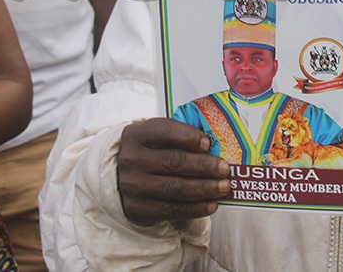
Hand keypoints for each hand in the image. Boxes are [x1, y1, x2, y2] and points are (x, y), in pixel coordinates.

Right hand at [116, 117, 230, 225]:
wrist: (118, 179)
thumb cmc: (147, 153)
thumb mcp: (155, 138)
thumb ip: (178, 137)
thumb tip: (214, 146)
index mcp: (137, 135)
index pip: (164, 131)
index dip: (188, 137)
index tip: (207, 143)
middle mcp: (131, 159)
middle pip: (173, 162)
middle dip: (203, 166)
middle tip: (224, 169)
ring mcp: (132, 186)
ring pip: (174, 188)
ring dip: (204, 188)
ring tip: (223, 187)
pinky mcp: (137, 209)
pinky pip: (171, 210)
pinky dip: (195, 208)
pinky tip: (211, 204)